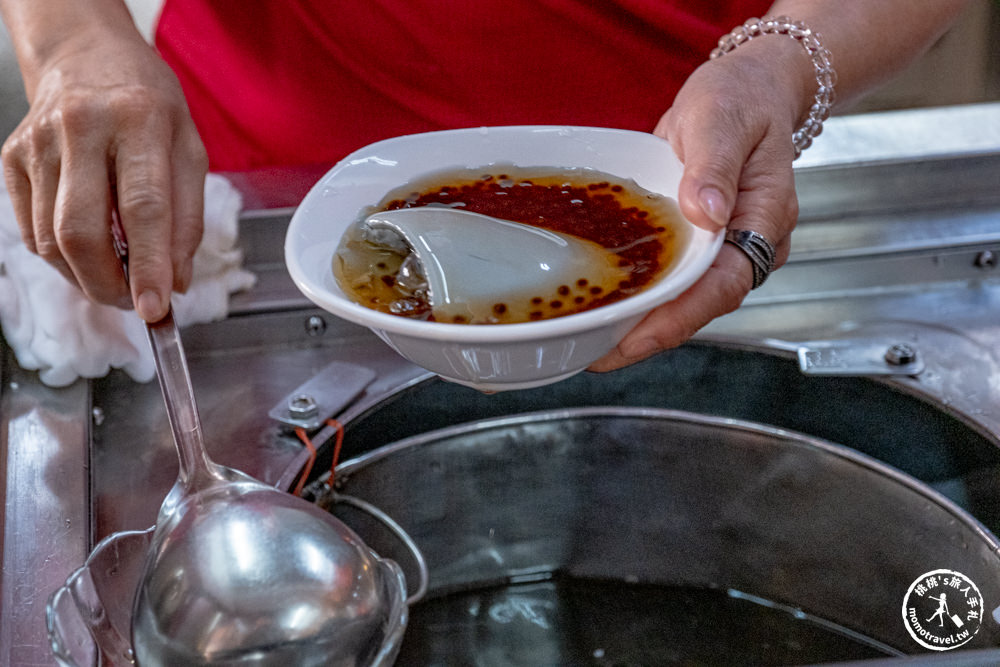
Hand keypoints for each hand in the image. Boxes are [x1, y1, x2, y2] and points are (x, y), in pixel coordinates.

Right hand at [1, 25, 206, 321]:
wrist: (87, 56)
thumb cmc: (148, 107)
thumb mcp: (189, 150)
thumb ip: (188, 219)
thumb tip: (177, 282)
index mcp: (138, 119)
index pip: (144, 208)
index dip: (148, 266)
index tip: (156, 309)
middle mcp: (80, 127)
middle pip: (82, 232)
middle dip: (108, 284)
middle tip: (133, 303)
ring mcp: (37, 143)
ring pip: (51, 240)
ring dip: (86, 277)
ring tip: (116, 278)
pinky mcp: (11, 159)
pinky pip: (32, 231)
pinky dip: (62, 258)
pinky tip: (88, 251)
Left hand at [589, 39, 806, 371]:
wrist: (745, 91)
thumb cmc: (741, 99)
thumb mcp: (722, 119)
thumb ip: (714, 165)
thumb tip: (704, 211)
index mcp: (765, 217)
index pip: (725, 283)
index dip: (680, 316)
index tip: (637, 337)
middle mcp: (748, 244)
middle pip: (701, 304)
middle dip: (650, 334)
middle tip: (596, 354)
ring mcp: (723, 249)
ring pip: (684, 299)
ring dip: (640, 322)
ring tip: (591, 341)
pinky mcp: (698, 246)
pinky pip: (671, 278)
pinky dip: (640, 295)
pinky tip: (604, 307)